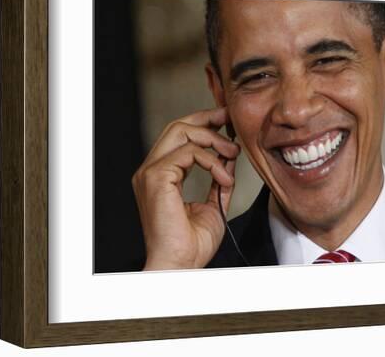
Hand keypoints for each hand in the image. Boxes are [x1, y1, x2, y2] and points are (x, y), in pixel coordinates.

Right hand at [131, 107, 239, 269]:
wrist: (180, 265)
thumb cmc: (191, 244)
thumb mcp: (213, 204)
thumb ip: (218, 179)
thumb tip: (229, 159)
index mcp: (160, 176)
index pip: (179, 136)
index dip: (203, 123)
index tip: (226, 121)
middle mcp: (151, 170)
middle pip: (177, 126)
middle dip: (207, 118)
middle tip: (230, 119)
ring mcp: (151, 172)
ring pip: (181, 132)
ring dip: (213, 138)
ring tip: (234, 153)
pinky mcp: (156, 177)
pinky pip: (189, 152)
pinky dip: (212, 161)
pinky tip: (224, 178)